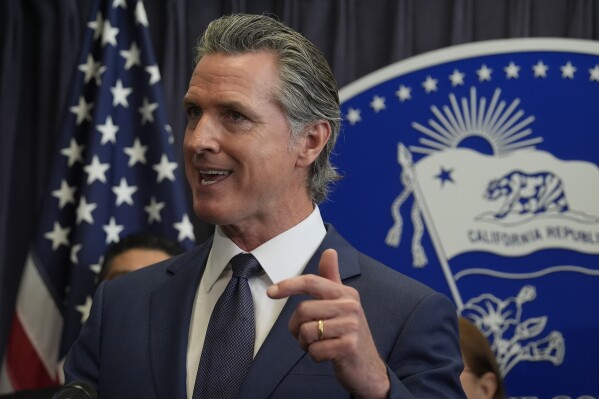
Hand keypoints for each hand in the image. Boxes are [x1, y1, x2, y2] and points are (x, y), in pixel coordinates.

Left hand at [267, 249, 389, 398]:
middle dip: (296, 327)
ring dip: (305, 344)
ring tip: (317, 345)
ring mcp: (351, 327)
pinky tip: (326, 355)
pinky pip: (314, 350)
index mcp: (346, 293)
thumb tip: (329, 251)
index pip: (312, 282)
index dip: (288, 285)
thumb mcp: (342, 304)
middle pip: (303, 310)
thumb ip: (332, 279)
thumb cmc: (348, 333)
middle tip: (306, 336)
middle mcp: (350, 306)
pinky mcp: (349, 347)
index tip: (271, 292)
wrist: (368, 368)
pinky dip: (314, 356)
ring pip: (306, 331)